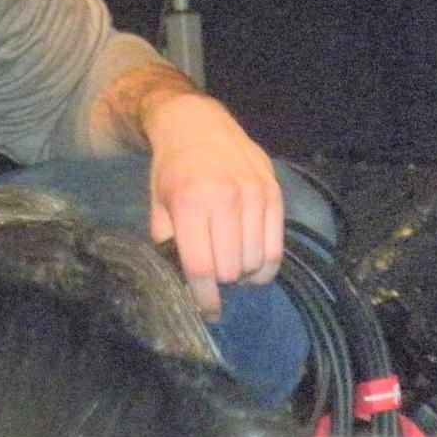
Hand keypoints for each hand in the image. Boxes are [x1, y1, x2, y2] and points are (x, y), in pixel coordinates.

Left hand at [141, 90, 283, 319]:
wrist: (196, 124)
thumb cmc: (172, 169)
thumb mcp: (158, 204)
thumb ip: (168, 243)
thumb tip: (182, 283)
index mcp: (189, 203)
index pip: (201, 267)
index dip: (205, 298)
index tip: (207, 312)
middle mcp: (224, 198)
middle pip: (231, 269)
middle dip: (222, 283)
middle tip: (215, 279)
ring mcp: (253, 195)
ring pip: (256, 261)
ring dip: (244, 275)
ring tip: (233, 270)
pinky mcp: (273, 193)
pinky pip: (277, 247)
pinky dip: (267, 265)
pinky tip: (254, 265)